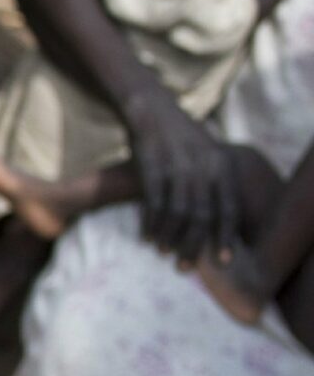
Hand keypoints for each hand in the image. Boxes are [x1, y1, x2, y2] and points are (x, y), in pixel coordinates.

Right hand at [123, 88, 235, 262]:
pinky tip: (146, 236)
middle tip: (185, 266)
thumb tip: (217, 221)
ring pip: (177, 211)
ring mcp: (176, 165)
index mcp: (221, 164)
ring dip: (169, 236)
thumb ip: (215, 182)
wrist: (153, 108)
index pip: (228, 207)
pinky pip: (153, 200)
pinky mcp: (151, 164)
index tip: (224, 260)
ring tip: (163, 253)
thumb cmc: (182, 137)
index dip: (226, 236)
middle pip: (202, 215)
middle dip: (194, 244)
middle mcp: (202, 166)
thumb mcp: (207, 154)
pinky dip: (150, 221)